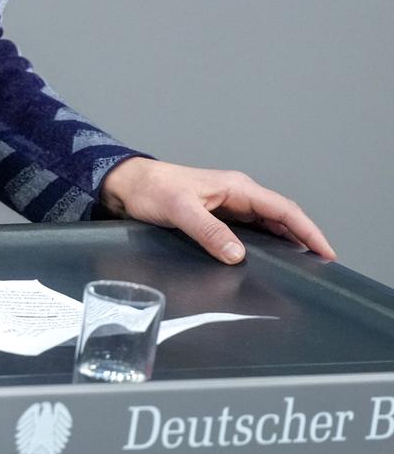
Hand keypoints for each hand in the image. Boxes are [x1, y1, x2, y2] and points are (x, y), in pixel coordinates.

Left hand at [98, 157, 336, 264]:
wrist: (126, 185)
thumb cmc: (151, 190)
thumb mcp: (179, 210)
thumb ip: (208, 232)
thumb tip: (238, 255)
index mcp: (235, 187)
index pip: (283, 209)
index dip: (308, 230)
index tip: (327, 253)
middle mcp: (236, 194)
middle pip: (281, 217)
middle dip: (304, 238)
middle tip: (323, 268)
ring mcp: (227, 205)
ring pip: (268, 225)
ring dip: (287, 243)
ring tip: (305, 268)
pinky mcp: (217, 216)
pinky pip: (251, 231)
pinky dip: (267, 244)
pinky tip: (270, 261)